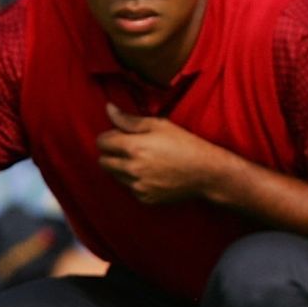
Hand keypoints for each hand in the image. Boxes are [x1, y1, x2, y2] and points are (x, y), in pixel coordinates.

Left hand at [95, 103, 227, 204]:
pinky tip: (152, 174)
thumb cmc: (185, 144)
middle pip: (103, 162)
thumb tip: (108, 108)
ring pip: (115, 176)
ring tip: (143, 161)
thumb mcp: (159, 125)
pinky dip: (135, 181)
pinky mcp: (144, 198)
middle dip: (111, 154)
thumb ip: (129, 119)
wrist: (206, 173)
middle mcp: (131, 169)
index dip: (109, 137)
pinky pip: (129, 188)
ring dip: (122, 168)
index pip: (101, 143)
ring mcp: (137, 186)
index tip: (120, 136)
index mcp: (133, 147)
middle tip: (129, 149)